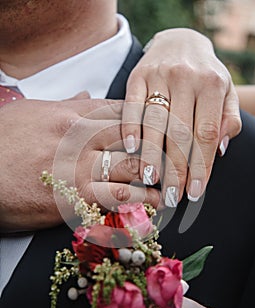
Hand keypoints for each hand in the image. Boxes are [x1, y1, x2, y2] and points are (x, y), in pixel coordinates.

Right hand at [0, 98, 159, 231]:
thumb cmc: (3, 142)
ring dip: (158, 177)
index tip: (164, 131)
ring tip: (170, 184)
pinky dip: (142, 201)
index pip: (125, 111)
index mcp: (73, 113)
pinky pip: (120, 197)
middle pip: (136, 137)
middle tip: (177, 160)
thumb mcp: (33, 111)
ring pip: (134, 166)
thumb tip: (89, 95)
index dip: (150, 121)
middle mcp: (82, 136)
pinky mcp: (75, 198)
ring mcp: (80, 167)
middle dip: (161, 149)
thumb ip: (67, 103)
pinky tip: (154, 204)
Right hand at [121, 28, 240, 205]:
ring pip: (155, 123)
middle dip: (177, 169)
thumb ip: (228, 119)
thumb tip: (219, 149)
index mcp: (212, 84)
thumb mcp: (226, 92)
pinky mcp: (136, 76)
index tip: (195, 190)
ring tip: (151, 179)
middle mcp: (186, 78)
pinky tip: (130, 148)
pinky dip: (130, 128)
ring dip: (152, 154)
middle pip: (180, 133)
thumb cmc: (205, 74)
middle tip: (173, 195)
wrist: (180, 42)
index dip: (201, 165)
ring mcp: (159, 75)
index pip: (206, 133)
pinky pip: (131, 105)